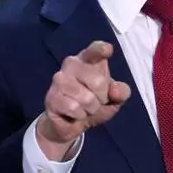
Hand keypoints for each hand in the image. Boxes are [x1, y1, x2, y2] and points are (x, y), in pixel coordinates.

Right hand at [36, 41, 131, 158]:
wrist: (71, 123)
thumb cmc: (94, 103)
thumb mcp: (114, 99)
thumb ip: (121, 92)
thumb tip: (115, 90)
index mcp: (88, 59)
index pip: (94, 51)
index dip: (101, 50)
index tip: (107, 50)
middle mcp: (71, 64)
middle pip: (98, 82)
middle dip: (102, 98)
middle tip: (95, 100)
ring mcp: (59, 79)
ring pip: (87, 98)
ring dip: (91, 109)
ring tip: (84, 107)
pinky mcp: (51, 97)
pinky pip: (74, 108)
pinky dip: (80, 115)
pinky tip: (74, 113)